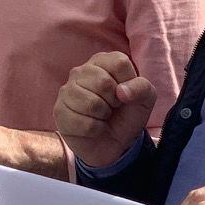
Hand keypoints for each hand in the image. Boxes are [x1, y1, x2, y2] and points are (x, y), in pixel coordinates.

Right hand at [56, 51, 155, 168]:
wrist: (113, 143)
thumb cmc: (126, 114)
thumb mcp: (145, 99)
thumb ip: (142, 88)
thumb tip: (121, 91)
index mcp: (103, 61)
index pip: (119, 63)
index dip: (128, 83)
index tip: (125, 93)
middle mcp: (81, 71)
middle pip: (103, 82)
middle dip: (114, 101)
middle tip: (112, 107)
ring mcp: (67, 90)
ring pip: (92, 103)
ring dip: (103, 116)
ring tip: (102, 115)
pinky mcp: (59, 111)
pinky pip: (83, 123)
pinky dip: (94, 129)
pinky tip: (92, 127)